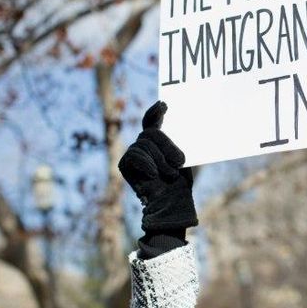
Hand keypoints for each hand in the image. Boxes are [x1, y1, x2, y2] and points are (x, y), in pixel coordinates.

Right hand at [118, 101, 196, 231]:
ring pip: (145, 144)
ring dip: (160, 160)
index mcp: (158, 140)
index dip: (155, 111)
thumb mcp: (182, 158)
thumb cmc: (180, 182)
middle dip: (167, 146)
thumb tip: (178, 127)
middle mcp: (144, 143)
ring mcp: (133, 152)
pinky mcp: (125, 164)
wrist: (171, 202)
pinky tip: (154, 174)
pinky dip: (146, 164)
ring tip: (169, 174)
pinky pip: (134, 154)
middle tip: (179, 162)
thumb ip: (175, 143)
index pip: (152, 120)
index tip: (164, 105)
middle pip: (152, 132)